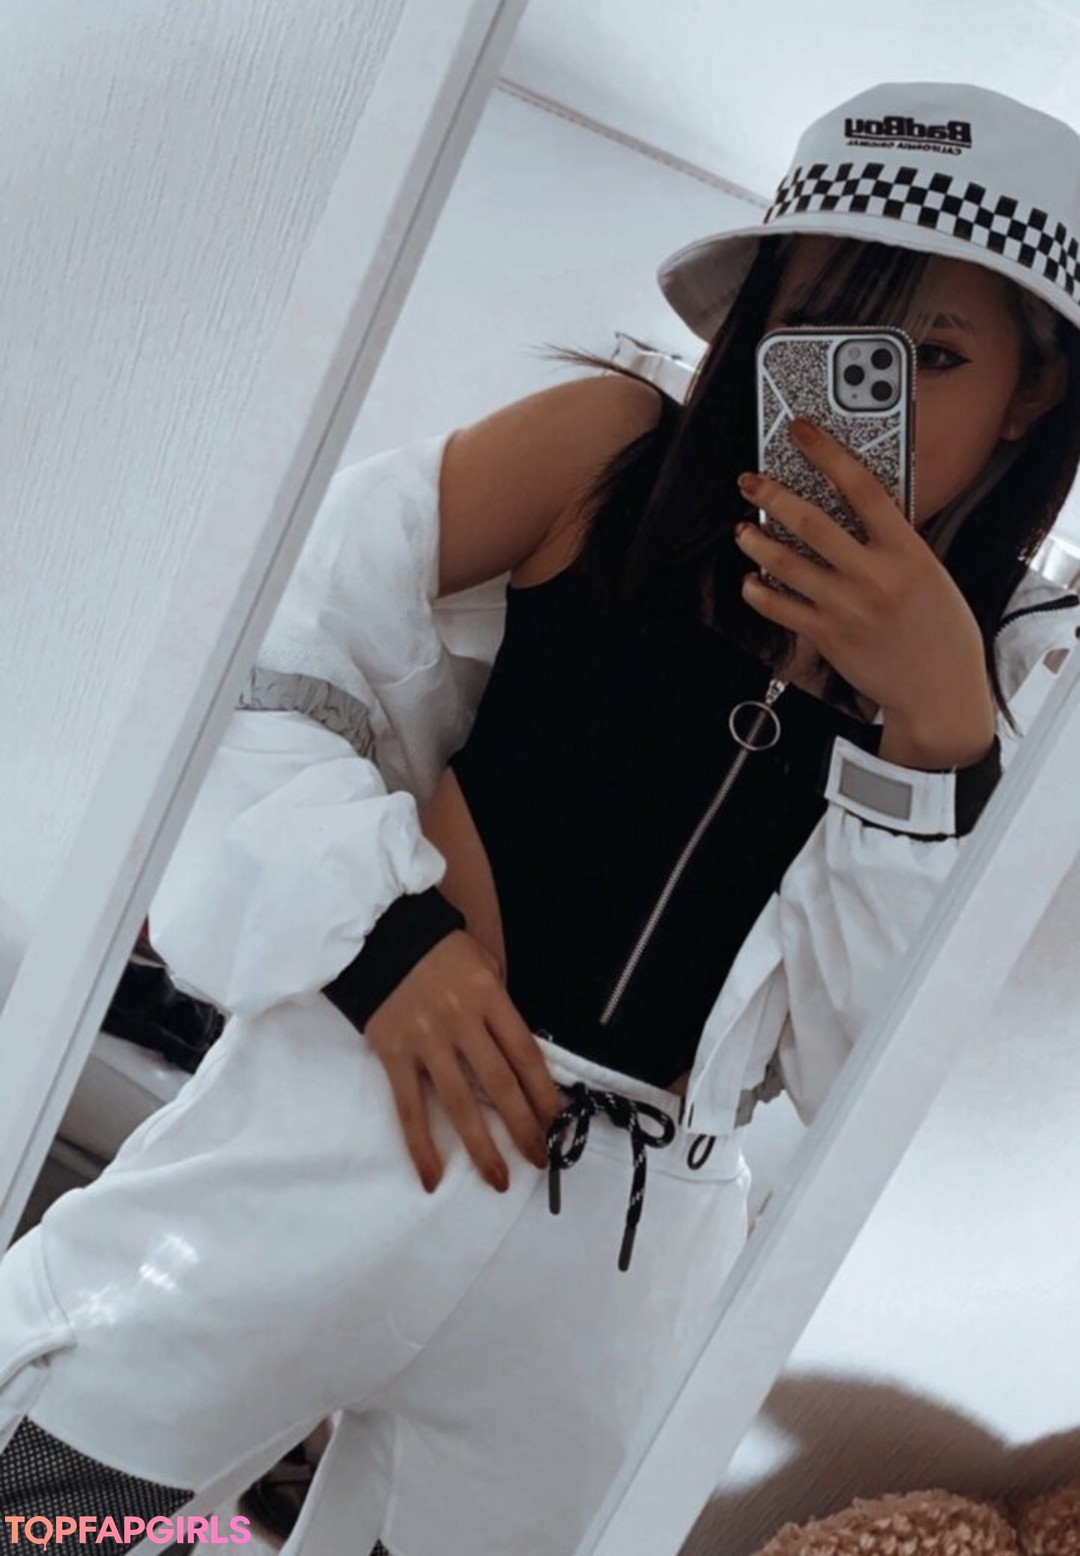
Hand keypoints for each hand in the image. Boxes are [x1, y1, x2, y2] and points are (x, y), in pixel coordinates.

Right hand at [364, 929, 564, 1193]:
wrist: (378, 936)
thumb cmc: (439, 951)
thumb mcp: (483, 965)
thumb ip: (500, 1009)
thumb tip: (520, 1062)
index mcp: (488, 996)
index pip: (525, 1054)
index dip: (544, 1092)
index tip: (557, 1124)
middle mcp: (460, 1021)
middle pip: (499, 1084)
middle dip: (523, 1127)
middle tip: (538, 1159)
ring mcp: (425, 1041)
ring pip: (459, 1103)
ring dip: (482, 1147)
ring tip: (498, 1179)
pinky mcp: (393, 1055)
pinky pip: (409, 1108)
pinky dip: (421, 1145)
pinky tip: (433, 1176)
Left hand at [734, 417, 995, 754]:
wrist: (940, 690)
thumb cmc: (940, 629)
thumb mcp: (930, 572)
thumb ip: (895, 541)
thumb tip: (859, 507)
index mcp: (907, 551)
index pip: (863, 488)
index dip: (828, 453)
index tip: (802, 432)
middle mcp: (874, 576)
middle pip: (813, 523)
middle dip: (774, 495)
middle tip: (751, 481)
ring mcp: (847, 607)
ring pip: (787, 563)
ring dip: (757, 542)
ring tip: (743, 529)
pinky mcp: (827, 636)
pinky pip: (780, 607)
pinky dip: (758, 591)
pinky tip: (750, 580)